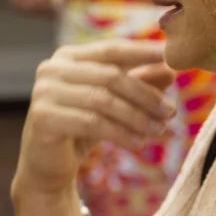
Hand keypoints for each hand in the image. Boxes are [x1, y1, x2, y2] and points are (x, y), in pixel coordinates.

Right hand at [13, 41, 175, 198]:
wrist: (48, 166)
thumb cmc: (80, 129)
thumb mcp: (113, 104)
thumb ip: (137, 82)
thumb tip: (170, 69)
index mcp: (68, 57)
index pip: (111, 50)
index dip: (143, 52)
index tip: (172, 57)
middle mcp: (52, 69)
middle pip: (110, 75)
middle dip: (145, 94)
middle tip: (170, 111)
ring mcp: (44, 92)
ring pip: (103, 100)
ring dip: (136, 117)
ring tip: (158, 131)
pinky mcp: (43, 117)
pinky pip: (91, 123)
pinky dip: (120, 133)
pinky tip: (138, 144)